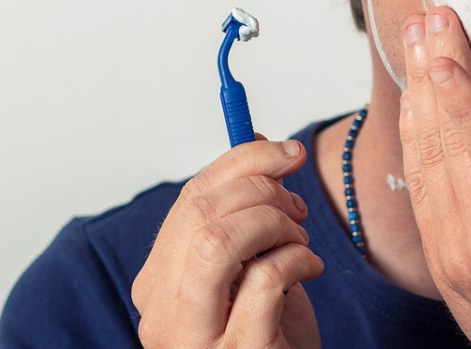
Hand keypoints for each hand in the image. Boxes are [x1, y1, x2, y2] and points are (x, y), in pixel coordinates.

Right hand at [131, 137, 322, 347]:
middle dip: (262, 190)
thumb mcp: (252, 268)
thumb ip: (243, 215)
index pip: (188, 201)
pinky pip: (266, 279)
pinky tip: (312, 268)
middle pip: (200, 216)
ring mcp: (195, 339)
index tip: (287, 151)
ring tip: (299, 239)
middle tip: (298, 206)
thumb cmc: (271, 332)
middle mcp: (163, 313)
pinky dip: (299, 259)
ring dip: (273, 224)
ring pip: (218, 242)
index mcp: (159, 283)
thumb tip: (256, 140)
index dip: (242, 163)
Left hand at [400, 7, 470, 348]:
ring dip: (420, 102)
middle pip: (451, 150)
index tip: (448, 48)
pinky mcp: (445, 267)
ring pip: (427, 167)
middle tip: (428, 17)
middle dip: (436, 77)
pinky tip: (417, 104)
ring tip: (419, 43)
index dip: (464, 100)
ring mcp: (459, 262)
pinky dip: (415, 144)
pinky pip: (421, 194)